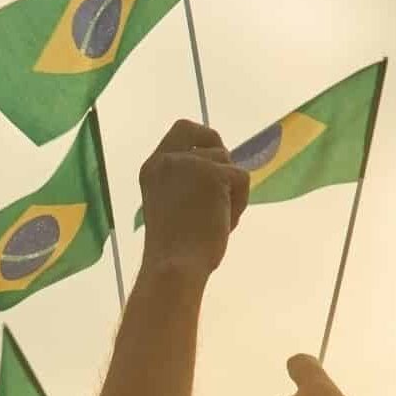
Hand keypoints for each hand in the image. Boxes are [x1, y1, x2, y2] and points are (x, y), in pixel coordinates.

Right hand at [137, 120, 250, 277]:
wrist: (175, 265)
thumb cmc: (173, 248)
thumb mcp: (171, 203)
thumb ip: (186, 182)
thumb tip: (223, 171)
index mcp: (153, 167)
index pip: (182, 130)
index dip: (202, 138)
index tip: (213, 159)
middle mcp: (169, 159)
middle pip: (209, 136)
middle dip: (222, 155)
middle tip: (228, 182)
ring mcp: (191, 163)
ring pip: (229, 162)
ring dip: (231, 191)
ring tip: (216, 219)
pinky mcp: (215, 173)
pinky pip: (242, 179)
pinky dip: (240, 202)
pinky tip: (225, 222)